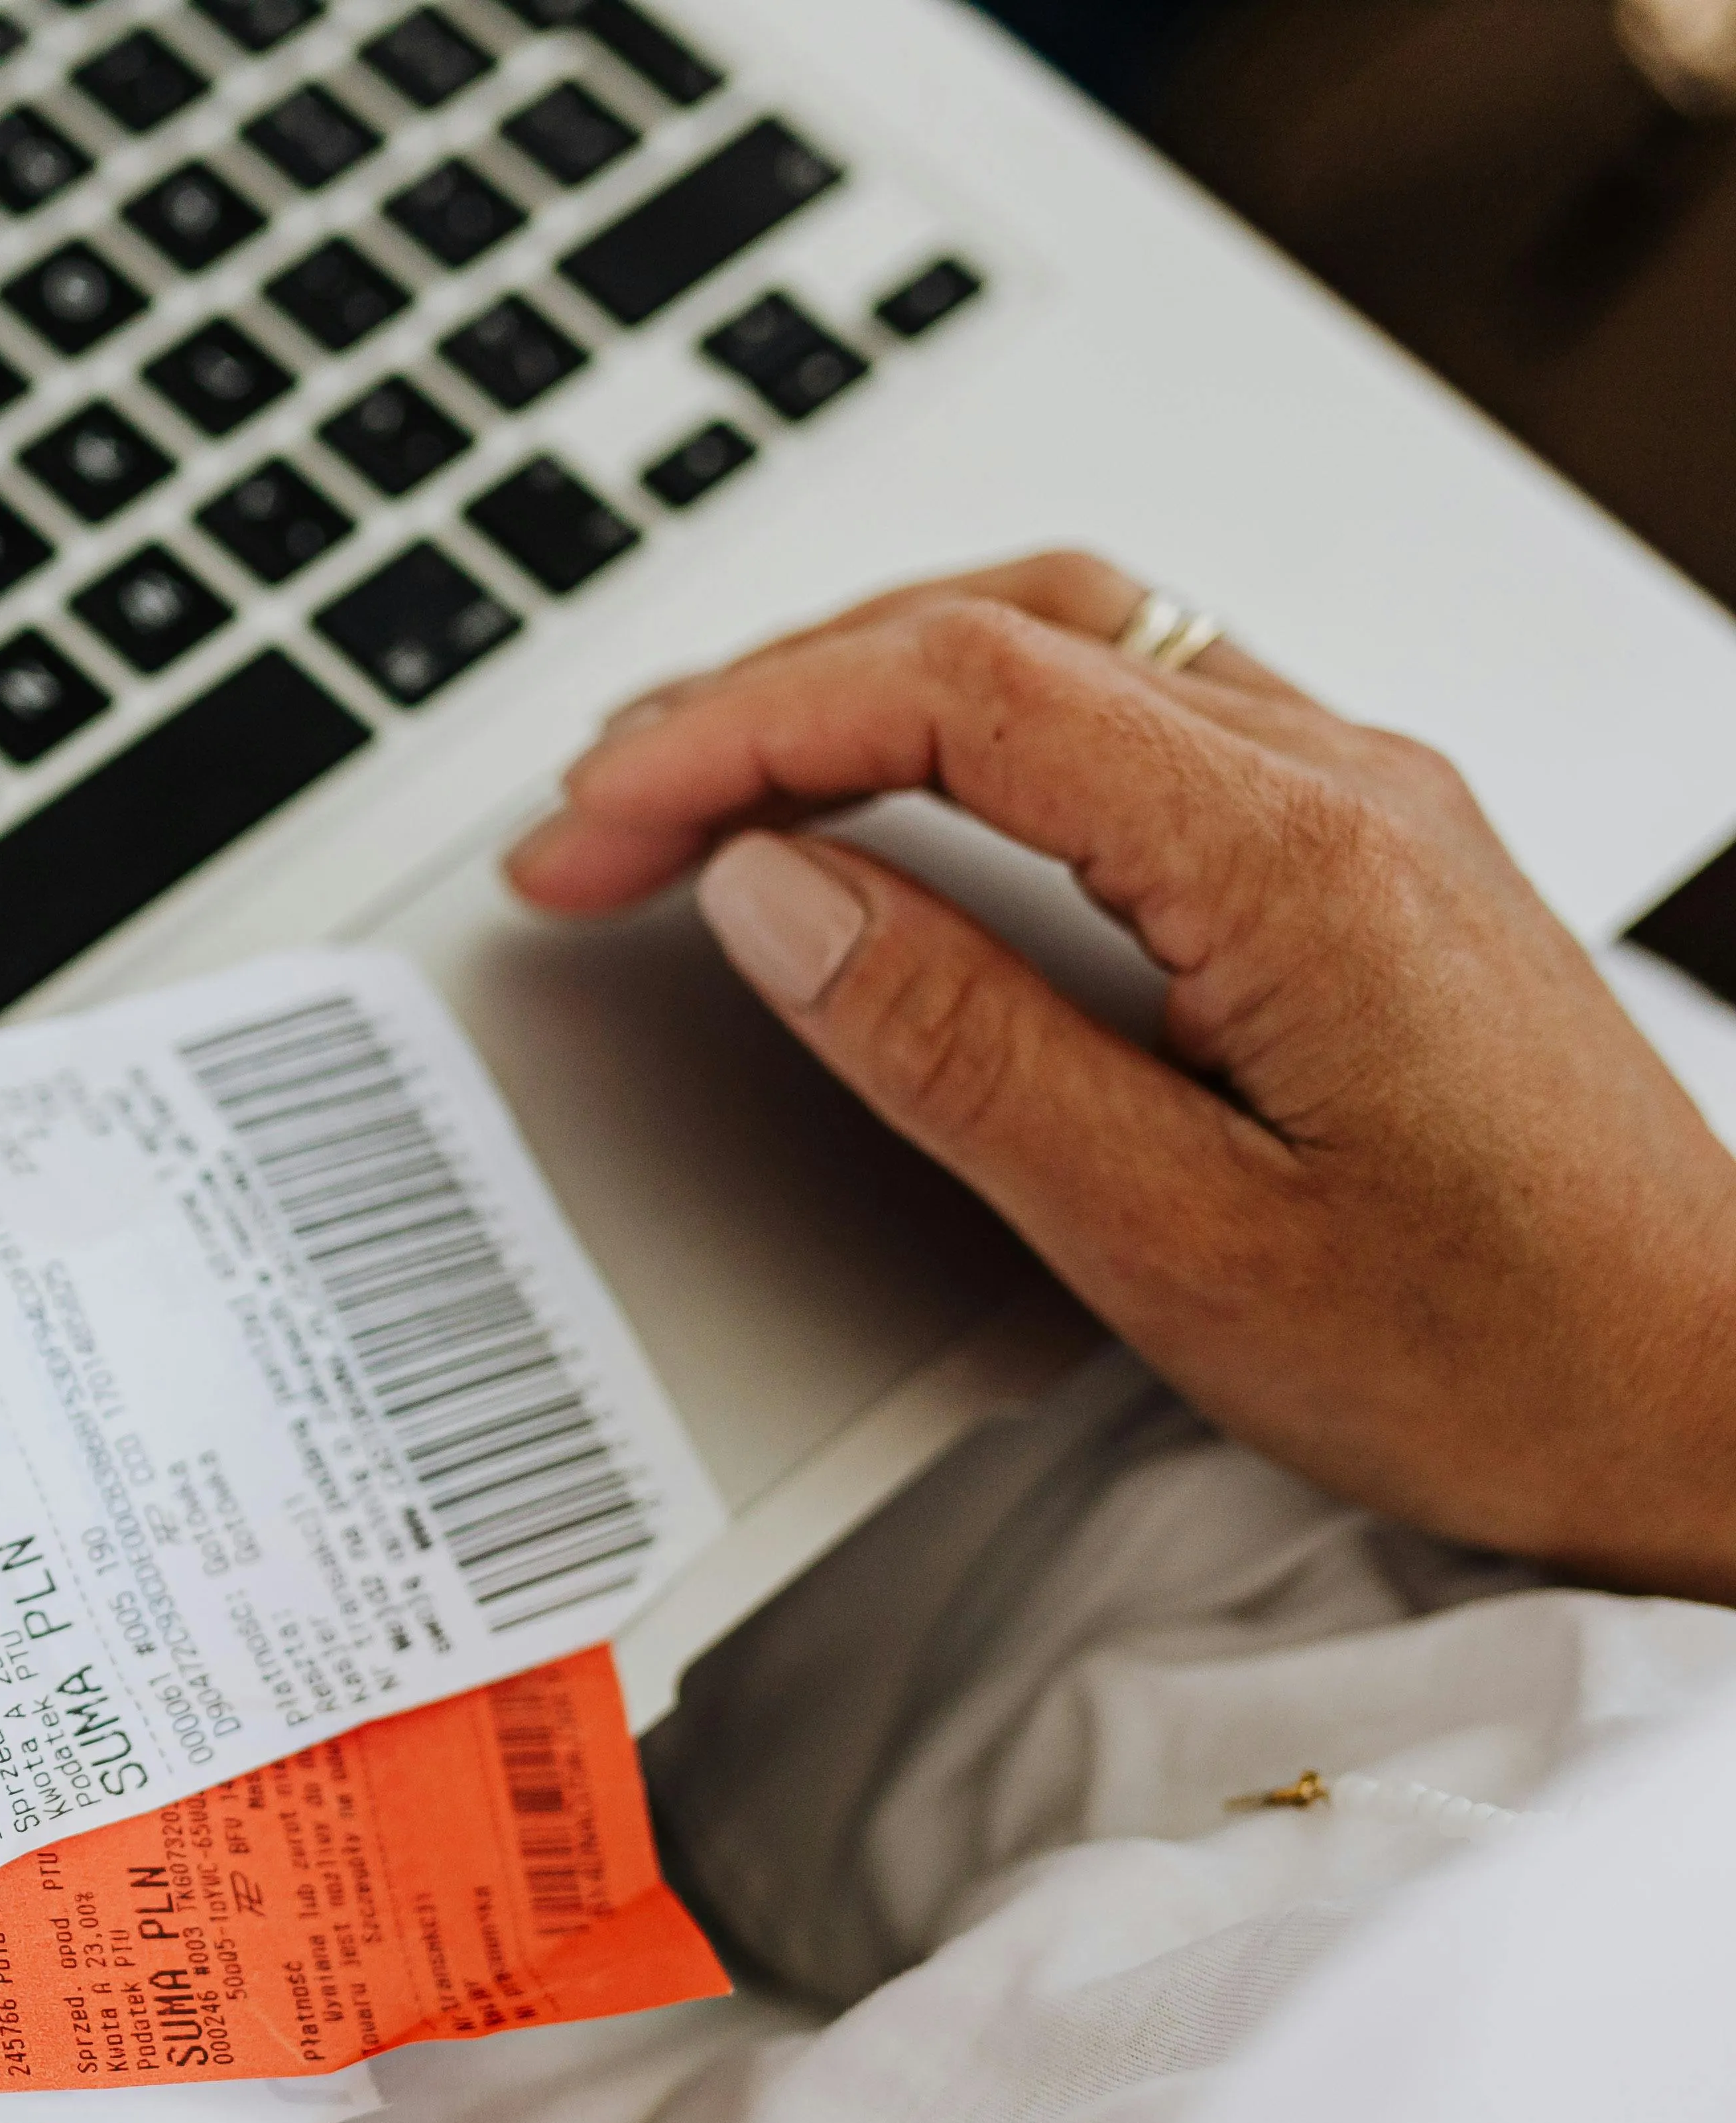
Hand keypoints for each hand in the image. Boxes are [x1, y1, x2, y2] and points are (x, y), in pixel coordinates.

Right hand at [507, 552, 1735, 1604]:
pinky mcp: (1365, 854)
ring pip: (1068, 635)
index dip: (734, 735)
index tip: (594, 828)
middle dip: (759, 696)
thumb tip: (775, 896)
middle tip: (597, 816)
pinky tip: (892, 796)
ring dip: (860, 679)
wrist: (1717, 1402)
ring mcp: (1365, 803)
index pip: (953, 691)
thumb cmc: (1499, 1355)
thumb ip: (959, 1050)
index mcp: (1293, 858)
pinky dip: (965, 718)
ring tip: (705, 780)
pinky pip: (1135, 705)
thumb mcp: (1178, 1243)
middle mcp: (1342, 784)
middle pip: (996, 625)